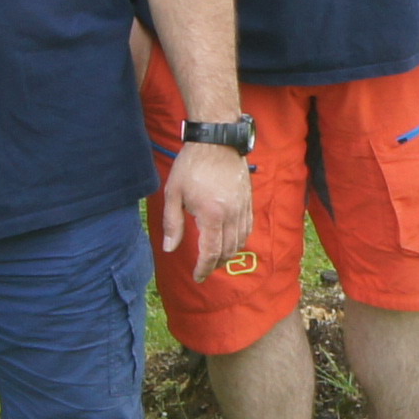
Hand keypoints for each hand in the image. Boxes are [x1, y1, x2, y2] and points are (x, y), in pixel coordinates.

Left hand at [159, 139, 250, 267]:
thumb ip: (172, 223)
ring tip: (215, 259)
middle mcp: (231, 215)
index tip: (197, 277)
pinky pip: (247, 229)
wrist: (217, 141)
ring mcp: (243, 208)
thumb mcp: (173, 193)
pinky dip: (239, 241)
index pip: (211, 252)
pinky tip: (230, 242)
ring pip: (240, 242)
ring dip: (228, 255)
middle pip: (227, 251)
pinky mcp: (248, 201)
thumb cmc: (191, 165)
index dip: (203, 268)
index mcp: (211, 215)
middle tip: (204, 270)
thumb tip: (169, 248)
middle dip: (215, 265)